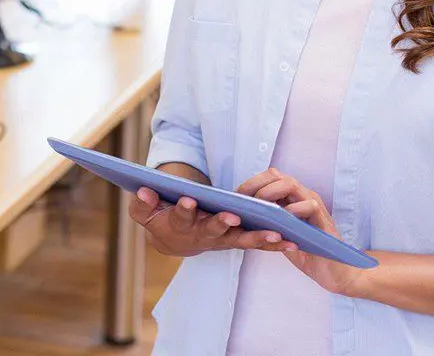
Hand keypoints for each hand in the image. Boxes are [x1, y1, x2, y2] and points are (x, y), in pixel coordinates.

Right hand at [129, 187, 294, 257]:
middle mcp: (204, 234)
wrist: (175, 239)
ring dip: (258, 238)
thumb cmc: (160, 218)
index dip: (184, 209)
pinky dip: (273, 243)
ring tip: (276, 233)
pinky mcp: (238, 239)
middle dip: (222, 223)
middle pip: (214, 230)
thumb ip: (141, 203)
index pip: (181, 216)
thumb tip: (143, 190)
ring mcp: (223, 239)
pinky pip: (256, 243)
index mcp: (182, 224)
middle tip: (232, 217)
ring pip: (241, 240)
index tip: (188, 201)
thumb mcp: (144, 212)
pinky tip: (291, 239)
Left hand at [237, 168, 362, 295]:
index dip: (252, 182)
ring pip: (292, 184)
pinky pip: (309, 205)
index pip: (270, 177)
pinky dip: (294, 208)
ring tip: (259, 205)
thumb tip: (241, 213)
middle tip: (244, 198)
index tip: (236, 194)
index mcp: (292, 196)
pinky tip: (283, 218)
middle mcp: (303, 195)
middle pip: (278, 176)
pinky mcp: (323, 220)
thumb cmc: (305, 250)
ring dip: (272, 192)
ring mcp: (314, 206)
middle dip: (257, 183)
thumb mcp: (280, 233)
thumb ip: (267, 220)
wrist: (334, 270)